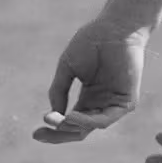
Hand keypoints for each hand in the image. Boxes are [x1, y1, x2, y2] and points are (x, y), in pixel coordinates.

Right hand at [33, 17, 148, 143]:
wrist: (114, 28)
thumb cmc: (92, 42)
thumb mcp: (68, 67)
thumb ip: (59, 90)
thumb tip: (52, 116)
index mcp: (88, 97)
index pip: (70, 121)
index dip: (53, 129)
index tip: (35, 133)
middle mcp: (101, 104)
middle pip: (79, 129)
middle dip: (59, 134)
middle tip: (39, 135)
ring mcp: (114, 104)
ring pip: (90, 126)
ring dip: (71, 127)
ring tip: (55, 122)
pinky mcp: (126, 102)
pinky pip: (106, 119)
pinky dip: (88, 121)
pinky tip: (72, 116)